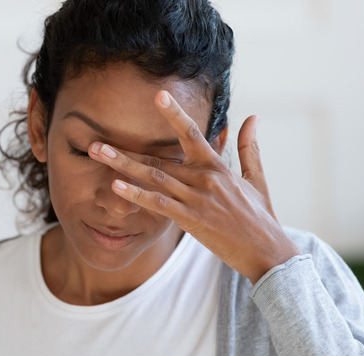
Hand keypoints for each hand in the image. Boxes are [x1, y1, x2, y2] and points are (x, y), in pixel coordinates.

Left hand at [88, 90, 300, 283]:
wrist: (268, 251)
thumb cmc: (260, 217)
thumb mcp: (256, 178)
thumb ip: (247, 147)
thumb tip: (252, 117)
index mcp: (217, 166)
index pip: (192, 133)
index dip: (174, 114)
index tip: (158, 96)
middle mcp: (204, 178)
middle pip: (158, 158)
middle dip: (125, 150)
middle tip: (95, 141)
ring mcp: (196, 199)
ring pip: (153, 178)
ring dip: (122, 166)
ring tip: (97, 155)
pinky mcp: (192, 220)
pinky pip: (159, 205)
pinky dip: (137, 195)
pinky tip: (116, 187)